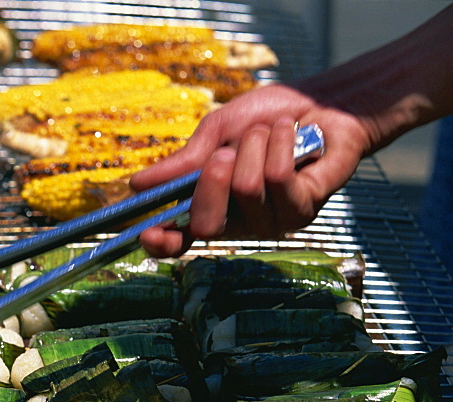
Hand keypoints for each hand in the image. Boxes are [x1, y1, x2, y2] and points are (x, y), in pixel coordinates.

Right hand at [129, 82, 372, 256]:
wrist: (321, 103)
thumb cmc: (266, 118)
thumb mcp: (216, 132)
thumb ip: (183, 162)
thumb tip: (136, 184)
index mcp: (208, 206)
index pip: (178, 240)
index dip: (161, 242)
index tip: (148, 233)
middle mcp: (236, 223)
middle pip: (206, 223)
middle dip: (211, 179)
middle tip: (226, 151)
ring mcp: (270, 223)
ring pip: (245, 189)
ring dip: (255, 146)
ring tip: (270, 133)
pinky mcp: (302, 212)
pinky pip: (277, 178)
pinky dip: (280, 144)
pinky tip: (292, 136)